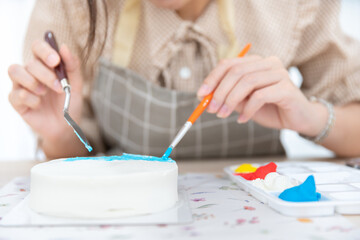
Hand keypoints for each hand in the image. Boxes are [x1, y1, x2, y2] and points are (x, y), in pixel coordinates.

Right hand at [8, 40, 83, 143]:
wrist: (66, 125)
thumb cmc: (69, 102)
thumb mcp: (76, 84)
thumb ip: (72, 65)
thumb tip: (64, 46)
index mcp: (44, 64)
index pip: (37, 47)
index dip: (44, 50)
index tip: (55, 61)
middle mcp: (30, 72)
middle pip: (30, 63)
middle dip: (46, 75)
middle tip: (59, 87)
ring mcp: (21, 86)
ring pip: (14, 71)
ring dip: (32, 82)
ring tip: (44, 93)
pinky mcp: (16, 101)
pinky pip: (15, 94)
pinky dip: (30, 99)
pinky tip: (39, 105)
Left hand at [197, 56, 327, 135]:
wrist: (298, 120)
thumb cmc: (269, 109)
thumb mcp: (243, 102)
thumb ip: (228, 96)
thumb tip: (205, 97)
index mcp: (255, 62)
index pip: (229, 64)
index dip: (212, 78)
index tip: (201, 95)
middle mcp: (268, 63)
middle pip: (236, 71)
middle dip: (219, 91)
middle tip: (211, 109)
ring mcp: (279, 73)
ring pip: (247, 81)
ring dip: (231, 100)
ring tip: (223, 115)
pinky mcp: (287, 88)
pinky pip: (260, 96)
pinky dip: (247, 109)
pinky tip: (243, 120)